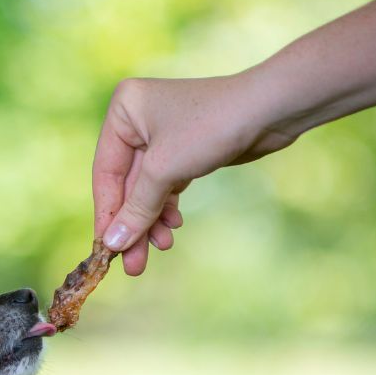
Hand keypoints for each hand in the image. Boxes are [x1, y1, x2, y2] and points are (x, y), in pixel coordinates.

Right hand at [92, 73, 298, 274]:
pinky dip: (167, 207)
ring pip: (147, 189)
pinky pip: (165, 186)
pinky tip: (173, 226)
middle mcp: (138, 121)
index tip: (106, 250)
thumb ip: (136, 209)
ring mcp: (162, 135)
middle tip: (132, 263)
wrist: (271, 111)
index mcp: (123, 112)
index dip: (107, 214)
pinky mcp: (184, 149)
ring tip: (162, 246)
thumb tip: (111, 245)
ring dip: (152, 220)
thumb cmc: (211, 128)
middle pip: (126, 185)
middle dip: (134, 223)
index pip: (105, 172)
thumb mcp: (165, 171)